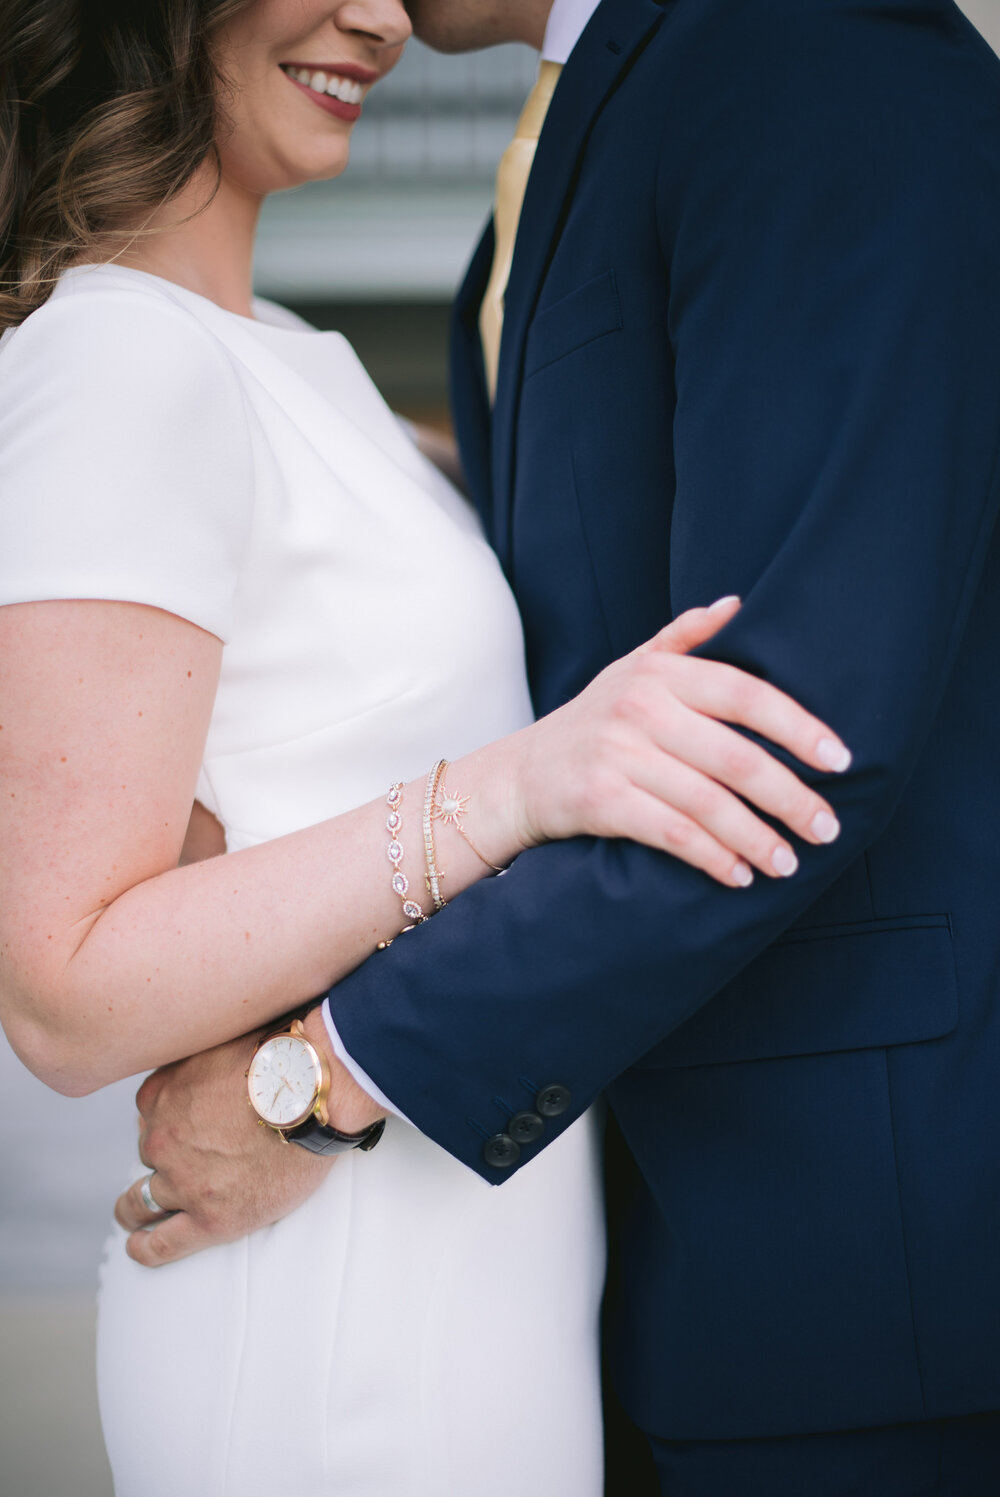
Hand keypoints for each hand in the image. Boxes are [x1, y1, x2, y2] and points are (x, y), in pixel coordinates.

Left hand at [114, 1008, 379, 1265]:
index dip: (162, 1119)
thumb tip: (223, 1021)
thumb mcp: (232, 1031)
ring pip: (142, 1200)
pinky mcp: (211, 1218)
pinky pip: (163, 1243)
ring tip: (133, 1214)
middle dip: (161, 1157)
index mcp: (164, 1094)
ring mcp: (184, 1180)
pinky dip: (146, 1247)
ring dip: (135, 1207)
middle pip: (150, 1152)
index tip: (176, 1123)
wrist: (313, 1092)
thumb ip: (213, 1044)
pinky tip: (139, 1248)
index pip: (148, 1111)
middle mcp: (164, 1138)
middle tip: (180, 1161)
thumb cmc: (284, 1056)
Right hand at [512, 597, 851, 887]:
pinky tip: (739, 875)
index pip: (745, 694)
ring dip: (757, 838)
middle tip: (827, 828)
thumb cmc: (592, 721)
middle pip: (734, 756)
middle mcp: (639, 708)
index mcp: (660, 673)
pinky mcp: (601, 800)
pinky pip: (672, 833)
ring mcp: (618, 755)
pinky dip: (712, 858)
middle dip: (789, 797)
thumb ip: (683, 637)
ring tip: (789, 861)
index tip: (839, 760)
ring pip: (708, 802)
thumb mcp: (630, 667)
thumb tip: (736, 604)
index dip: (798, 727)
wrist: (520, 775)